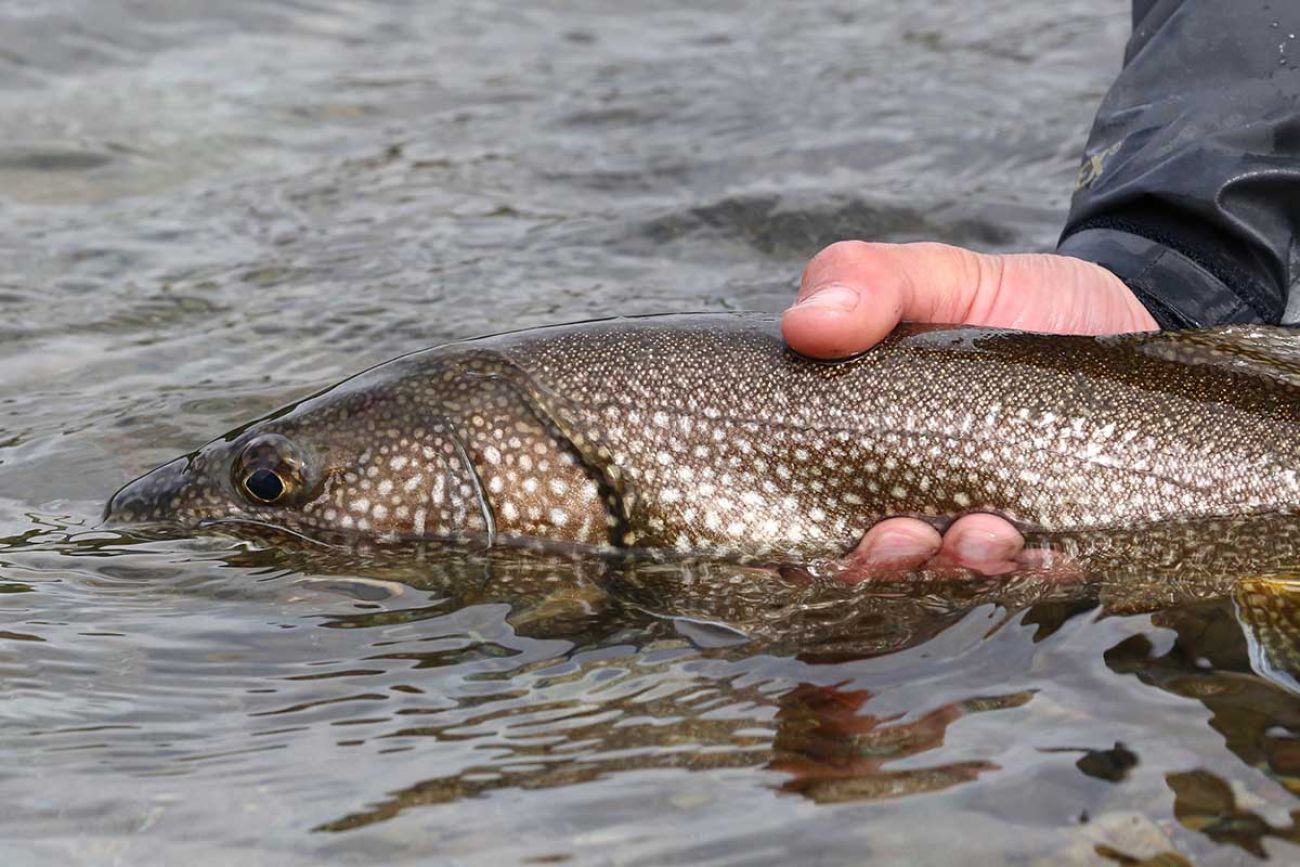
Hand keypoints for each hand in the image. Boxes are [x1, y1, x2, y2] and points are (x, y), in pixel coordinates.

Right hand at [783, 241, 1157, 575]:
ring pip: (948, 573)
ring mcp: (982, 522)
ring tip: (982, 534)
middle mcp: (914, 495)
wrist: (1137, 309)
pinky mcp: (1053, 537)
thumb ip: (869, 280)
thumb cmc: (1023, 301)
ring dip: (956, 566)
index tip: (815, 527)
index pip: (808, 508)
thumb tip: (802, 323)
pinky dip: (1029, 568)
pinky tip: (1041, 549)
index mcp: (866, 442)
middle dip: (879, 560)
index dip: (796, 536)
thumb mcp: (942, 274)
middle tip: (901, 534)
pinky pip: (1032, 573)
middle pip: (869, 558)